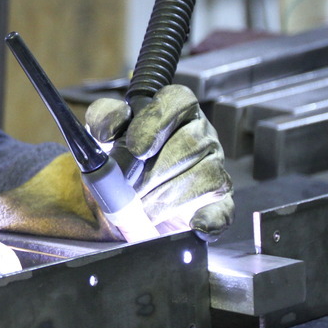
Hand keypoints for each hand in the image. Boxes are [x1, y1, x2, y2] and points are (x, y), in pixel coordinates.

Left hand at [85, 84, 233, 239]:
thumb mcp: (106, 135)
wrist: (122, 201)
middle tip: (129, 190)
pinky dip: (210, 221)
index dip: (157, 121)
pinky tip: (194, 227)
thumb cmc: (119, 160)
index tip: (137, 149)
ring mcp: (215, 167)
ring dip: (168, 198)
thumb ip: (104, 119)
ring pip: (206, 176)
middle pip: (191, 143)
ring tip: (141, 209)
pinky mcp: (219, 202)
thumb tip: (111, 127)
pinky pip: (223, 210)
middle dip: (154, 172)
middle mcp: (201, 134)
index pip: (178, 99)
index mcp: (176, 110)